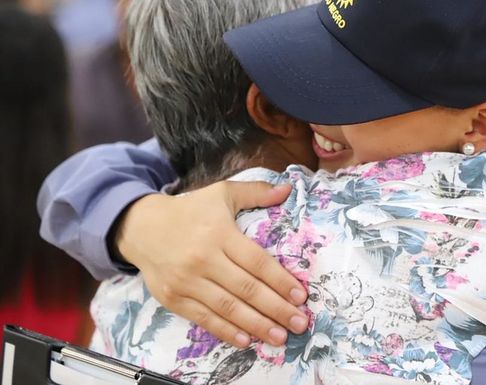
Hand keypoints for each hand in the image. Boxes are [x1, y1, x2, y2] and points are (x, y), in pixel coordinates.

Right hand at [115, 181, 308, 347]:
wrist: (140, 227)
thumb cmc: (189, 211)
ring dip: (257, 325)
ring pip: (228, 308)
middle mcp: (203, 259)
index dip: (280, 280)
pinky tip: (247, 340)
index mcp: (219, 233)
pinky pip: (204, 319)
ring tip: (280, 337)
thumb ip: (255, 192)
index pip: (256, 262)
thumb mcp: (221, 193)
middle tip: (299, 323)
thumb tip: (287, 189)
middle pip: (246, 289)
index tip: (301, 296)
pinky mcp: (173, 298)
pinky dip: (226, 332)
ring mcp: (186, 281)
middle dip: (276, 308)